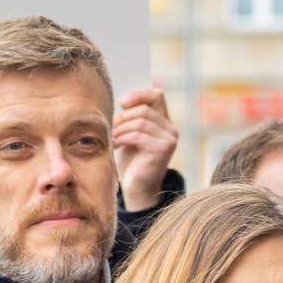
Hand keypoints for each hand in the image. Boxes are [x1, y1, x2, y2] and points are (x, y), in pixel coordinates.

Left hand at [112, 86, 178, 211]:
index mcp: (164, 122)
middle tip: (112, 129)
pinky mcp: (162, 150)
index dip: (139, 95)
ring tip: (113, 138)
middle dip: (123, 117)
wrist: (136, 188)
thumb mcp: (131, 134)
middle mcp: (171, 130)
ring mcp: (169, 140)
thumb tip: (124, 101)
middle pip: (145, 109)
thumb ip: (131, 118)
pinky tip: (117, 145)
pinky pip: (139, 135)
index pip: (157, 95)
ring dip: (121, 128)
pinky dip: (124, 138)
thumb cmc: (131, 162)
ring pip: (141, 122)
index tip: (122, 104)